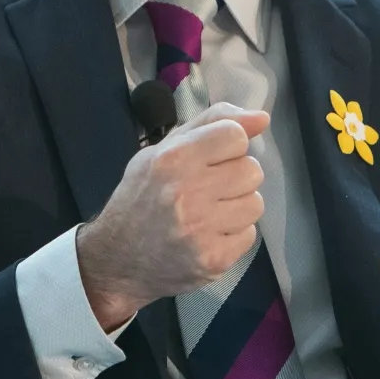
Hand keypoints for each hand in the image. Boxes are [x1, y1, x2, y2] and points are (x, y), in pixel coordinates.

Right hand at [77, 102, 269, 329]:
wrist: (117, 260)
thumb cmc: (141, 198)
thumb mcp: (162, 151)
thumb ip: (211, 124)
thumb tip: (262, 118)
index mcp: (174, 158)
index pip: (235, 135)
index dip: (228, 146)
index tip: (211, 160)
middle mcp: (188, 191)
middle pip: (252, 170)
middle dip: (235, 177)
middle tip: (209, 189)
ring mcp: (202, 228)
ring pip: (255, 203)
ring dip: (237, 207)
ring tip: (209, 213)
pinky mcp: (214, 259)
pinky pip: (249, 235)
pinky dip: (233, 235)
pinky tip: (208, 235)